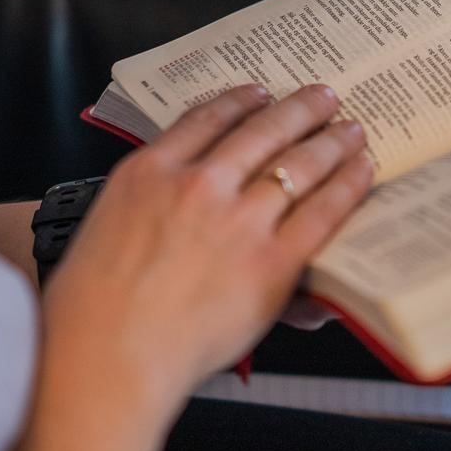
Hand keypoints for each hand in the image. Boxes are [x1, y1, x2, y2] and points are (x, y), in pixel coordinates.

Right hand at [24, 84, 371, 450]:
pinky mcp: (271, 262)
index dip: (238, 101)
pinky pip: (321, 212)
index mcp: (148, 172)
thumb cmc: (90, 312)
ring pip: (297, 164)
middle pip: (261, 131)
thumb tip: (179, 205)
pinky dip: (346, 187)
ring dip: (330, 141)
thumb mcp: (104, 229)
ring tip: (349, 130)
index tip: (257, 93)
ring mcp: (237, 221)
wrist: (105, 358)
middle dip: (298, 110)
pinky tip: (359, 173)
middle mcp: (197, 185)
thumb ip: (149, 206)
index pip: (203, 118)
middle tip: (321, 97)